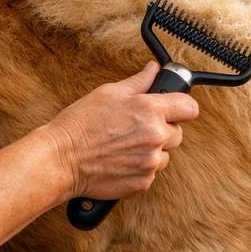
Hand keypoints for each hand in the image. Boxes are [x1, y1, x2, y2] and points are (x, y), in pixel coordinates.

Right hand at [41, 62, 199, 200]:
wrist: (60, 159)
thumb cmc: (80, 125)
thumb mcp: (109, 93)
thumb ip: (139, 81)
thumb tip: (153, 69)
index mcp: (150, 111)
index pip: (190, 108)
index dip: (182, 106)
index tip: (175, 108)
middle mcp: (155, 137)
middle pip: (178, 132)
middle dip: (163, 129)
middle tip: (138, 127)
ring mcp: (150, 162)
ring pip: (165, 154)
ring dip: (152, 150)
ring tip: (125, 145)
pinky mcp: (143, 182)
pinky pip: (151, 172)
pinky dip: (140, 167)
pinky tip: (120, 160)